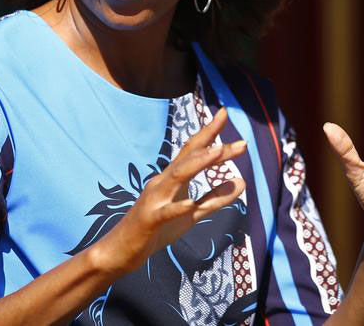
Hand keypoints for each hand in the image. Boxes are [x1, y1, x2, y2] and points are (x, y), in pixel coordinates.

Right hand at [89, 108, 246, 275]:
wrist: (121, 250)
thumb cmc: (157, 229)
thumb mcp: (192, 214)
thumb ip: (215, 198)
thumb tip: (242, 181)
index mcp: (172, 179)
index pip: (193, 151)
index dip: (209, 132)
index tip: (225, 114)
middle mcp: (162, 182)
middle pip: (188, 158)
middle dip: (212, 146)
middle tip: (241, 143)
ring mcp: (154, 199)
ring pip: (177, 176)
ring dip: (197, 163)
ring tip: (218, 153)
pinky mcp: (150, 220)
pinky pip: (165, 212)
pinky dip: (177, 207)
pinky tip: (190, 204)